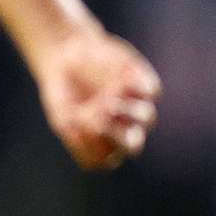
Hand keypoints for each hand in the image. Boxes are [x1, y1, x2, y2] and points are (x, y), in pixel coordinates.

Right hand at [34, 27, 160, 170]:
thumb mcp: (63, 119)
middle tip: (96, 118)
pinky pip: (152, 90)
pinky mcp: (144, 80)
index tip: (74, 126)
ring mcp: (137, 105)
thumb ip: (77, 137)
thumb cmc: (66, 94)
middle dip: (116, 135)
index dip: (91, 146)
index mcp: (106, 145)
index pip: (107, 159)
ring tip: (107, 98)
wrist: (67, 55)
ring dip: (126, 111)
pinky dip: (137, 87)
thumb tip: (99, 138)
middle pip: (133, 145)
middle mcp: (126, 128)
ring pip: (146, 117)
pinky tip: (119, 79)